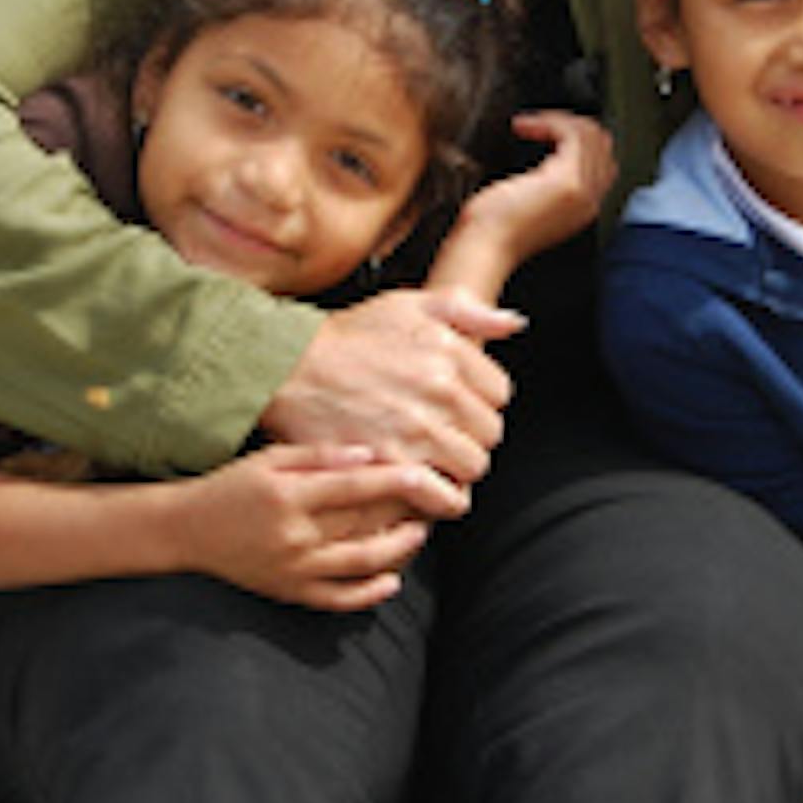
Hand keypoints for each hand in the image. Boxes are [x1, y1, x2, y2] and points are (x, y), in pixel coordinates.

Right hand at [179, 445, 465, 610]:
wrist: (186, 530)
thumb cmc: (231, 485)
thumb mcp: (269, 457)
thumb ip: (320, 454)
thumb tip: (371, 454)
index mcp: (288, 494)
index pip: (356, 487)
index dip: (398, 481)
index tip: (430, 475)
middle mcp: (293, 534)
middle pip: (365, 524)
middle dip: (406, 512)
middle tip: (436, 501)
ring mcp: (293, 568)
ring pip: (361, 563)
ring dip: (398, 549)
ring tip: (419, 532)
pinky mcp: (289, 592)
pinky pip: (338, 599)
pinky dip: (369, 593)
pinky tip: (392, 580)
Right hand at [259, 287, 518, 486]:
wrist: (289, 368)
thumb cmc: (346, 336)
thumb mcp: (408, 302)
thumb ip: (468, 310)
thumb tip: (514, 323)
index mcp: (450, 353)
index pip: (500, 394)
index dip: (479, 401)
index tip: (458, 406)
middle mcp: (441, 392)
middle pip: (490, 435)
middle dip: (470, 437)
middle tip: (442, 435)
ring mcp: (419, 431)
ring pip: (472, 468)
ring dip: (456, 470)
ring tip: (433, 463)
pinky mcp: (393, 465)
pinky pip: (443, 497)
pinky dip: (439, 500)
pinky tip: (423, 490)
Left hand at [453, 112, 616, 276]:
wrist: (484, 250)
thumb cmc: (492, 231)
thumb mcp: (526, 202)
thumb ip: (543, 182)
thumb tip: (539, 149)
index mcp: (581, 208)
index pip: (601, 160)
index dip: (576, 138)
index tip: (544, 132)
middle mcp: (590, 201)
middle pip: (602, 144)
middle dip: (571, 124)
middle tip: (538, 123)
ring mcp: (582, 190)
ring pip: (591, 135)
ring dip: (558, 120)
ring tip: (528, 123)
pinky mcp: (568, 181)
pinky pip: (574, 134)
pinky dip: (548, 121)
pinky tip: (523, 126)